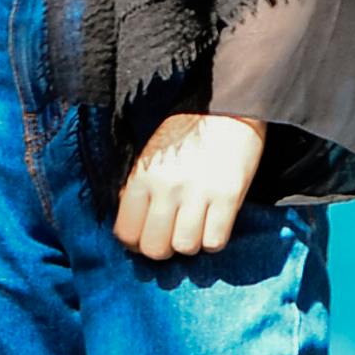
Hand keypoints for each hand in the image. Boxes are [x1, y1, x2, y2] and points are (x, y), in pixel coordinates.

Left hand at [111, 112, 266, 262]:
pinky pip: (215, 241)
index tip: (146, 237)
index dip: (135, 243)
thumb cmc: (187, 132)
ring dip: (190, 244)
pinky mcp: (228, 196)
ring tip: (195, 229)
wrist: (228, 105)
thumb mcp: (152, 155)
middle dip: (163, 249)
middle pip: (155, 247)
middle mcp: (167, 187)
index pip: (126, 232)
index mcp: (143, 176)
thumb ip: (140, 188)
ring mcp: (198, 192)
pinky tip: (214, 225)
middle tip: (171, 236)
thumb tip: (132, 224)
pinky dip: (214, 240)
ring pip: (186, 247)